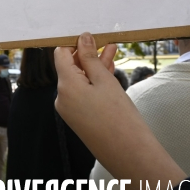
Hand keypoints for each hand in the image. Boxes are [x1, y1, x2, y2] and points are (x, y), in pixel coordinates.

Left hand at [54, 33, 185, 189]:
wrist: (128, 153)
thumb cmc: (119, 116)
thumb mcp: (105, 80)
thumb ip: (90, 58)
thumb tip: (82, 38)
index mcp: (65, 85)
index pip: (61, 55)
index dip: (74, 44)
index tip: (90, 36)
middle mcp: (61, 97)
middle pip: (70, 67)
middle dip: (87, 54)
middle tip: (106, 43)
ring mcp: (68, 108)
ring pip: (78, 80)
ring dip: (93, 67)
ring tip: (112, 52)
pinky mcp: (77, 117)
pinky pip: (81, 93)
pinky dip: (92, 83)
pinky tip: (108, 72)